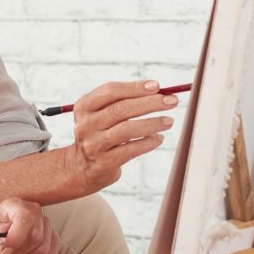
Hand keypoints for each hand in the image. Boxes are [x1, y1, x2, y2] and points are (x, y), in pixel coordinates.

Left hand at [0, 197, 57, 253]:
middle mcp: (36, 212)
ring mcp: (46, 225)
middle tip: (7, 253)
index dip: (15, 239)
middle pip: (35, 238)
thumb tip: (5, 230)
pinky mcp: (52, 237)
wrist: (6, 222)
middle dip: (18, 252)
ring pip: (43, 250)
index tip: (4, 249)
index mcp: (19, 206)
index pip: (26, 220)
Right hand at [61, 80, 173, 197]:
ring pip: (127, 130)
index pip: (111, 91)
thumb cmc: (100, 133)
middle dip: (150, 103)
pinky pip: (131, 150)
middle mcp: (86, 124)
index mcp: (84, 107)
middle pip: (121, 109)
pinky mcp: (104, 162)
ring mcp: (94, 144)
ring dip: (152, 123)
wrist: (82, 167)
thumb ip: (122, 100)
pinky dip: (148, 143)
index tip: (156, 86)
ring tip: (169, 121)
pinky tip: (158, 138)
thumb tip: (156, 90)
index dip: (135, 87)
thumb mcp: (101, 114)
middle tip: (171, 101)